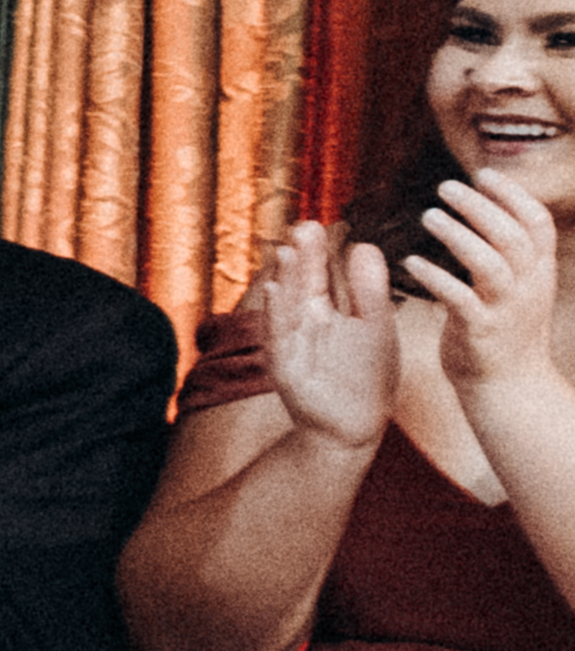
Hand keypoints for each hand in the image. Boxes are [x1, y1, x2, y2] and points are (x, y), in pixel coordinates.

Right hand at [241, 220, 401, 437]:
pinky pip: (278, 339)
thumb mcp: (376, 327)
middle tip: (305, 226)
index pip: (319, 274)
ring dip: (285, 280)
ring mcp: (291, 345)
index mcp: (323, 311)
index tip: (323, 223)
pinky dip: (275, 315)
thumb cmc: (365, 377)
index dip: (320, 251)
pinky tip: (275, 291)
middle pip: (300, 284)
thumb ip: (369, 290)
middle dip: (302, 257)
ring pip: (286, 307)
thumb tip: (363, 245)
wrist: (355, 427)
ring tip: (290, 251)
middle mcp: (302, 324)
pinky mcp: (286, 368)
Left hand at [425, 170, 556, 392]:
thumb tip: (484, 210)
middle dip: (480, 206)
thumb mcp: (520, 287)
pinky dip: (436, 277)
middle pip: (511, 235)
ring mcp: (507, 309)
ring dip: (458, 235)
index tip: (484, 173)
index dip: (513, 194)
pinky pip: (459, 299)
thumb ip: (509, 254)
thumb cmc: (506, 330)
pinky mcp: (481, 331)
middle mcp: (529, 286)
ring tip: (428, 216)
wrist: (510, 387)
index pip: (536, 222)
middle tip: (447, 186)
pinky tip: (411, 263)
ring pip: (489, 263)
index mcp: (540, 271)